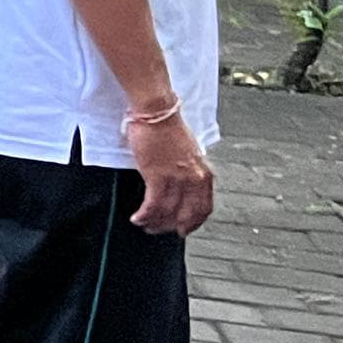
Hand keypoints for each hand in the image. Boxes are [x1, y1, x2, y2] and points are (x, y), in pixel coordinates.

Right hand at [126, 106, 216, 235]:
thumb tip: (177, 186)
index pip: (204, 208)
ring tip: (144, 224)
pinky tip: (137, 218)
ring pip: (167, 212)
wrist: (157, 112)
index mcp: (204, 174)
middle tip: (158, 230)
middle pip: (186, 214)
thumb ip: (187, 171)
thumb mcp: (188, 154)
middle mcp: (194, 179)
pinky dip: (145, 215)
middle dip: (171, 226)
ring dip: (154, 222)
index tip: (183, 229)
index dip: (193, 222)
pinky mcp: (158, 176)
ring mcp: (177, 179)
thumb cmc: (168, 127)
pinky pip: (153, 205)